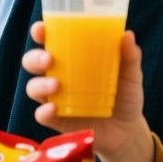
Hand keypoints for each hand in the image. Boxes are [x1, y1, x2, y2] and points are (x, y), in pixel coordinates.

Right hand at [22, 24, 154, 161]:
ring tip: (56, 85)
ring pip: (33, 87)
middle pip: (32, 62)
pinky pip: (42, 115)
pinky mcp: (58, 120)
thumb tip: (128, 35)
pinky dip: (44, 111)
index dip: (39, 32)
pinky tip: (53, 108)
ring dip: (40, 84)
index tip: (41, 29)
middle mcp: (57, 76)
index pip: (48, 41)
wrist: (128, 132)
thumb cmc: (124, 97)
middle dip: (35, 58)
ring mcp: (55, 99)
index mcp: (70, 59)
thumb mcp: (130, 75)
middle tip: (49, 59)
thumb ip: (130, 57)